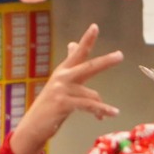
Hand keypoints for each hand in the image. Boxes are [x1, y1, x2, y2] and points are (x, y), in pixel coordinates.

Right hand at [10, 24, 122, 153]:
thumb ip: (70, 65)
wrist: (33, 127)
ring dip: (102, 106)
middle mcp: (62, 78)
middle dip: (105, 61)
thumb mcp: (60, 83)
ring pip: (91, 93)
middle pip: (88, 66)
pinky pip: (88, 106)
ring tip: (113, 112)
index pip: (77, 53)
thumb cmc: (49, 106)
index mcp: (63, 71)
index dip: (86, 39)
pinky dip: (102, 110)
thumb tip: (73, 43)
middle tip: (120, 55)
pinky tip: (112, 113)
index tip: (95, 27)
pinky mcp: (63, 103)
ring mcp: (61, 90)